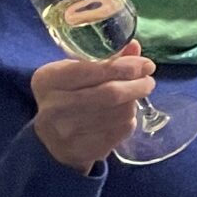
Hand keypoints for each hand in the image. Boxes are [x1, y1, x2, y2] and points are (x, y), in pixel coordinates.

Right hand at [30, 47, 154, 173]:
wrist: (52, 142)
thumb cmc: (68, 97)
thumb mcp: (76, 73)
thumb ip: (105, 58)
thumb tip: (134, 46)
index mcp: (48, 80)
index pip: (92, 70)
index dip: (125, 66)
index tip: (146, 64)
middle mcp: (53, 106)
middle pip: (110, 93)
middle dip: (137, 85)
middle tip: (148, 81)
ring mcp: (66, 132)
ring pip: (119, 113)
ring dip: (134, 103)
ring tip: (134, 97)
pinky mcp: (82, 151)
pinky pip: (120, 131)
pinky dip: (129, 120)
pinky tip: (123, 116)